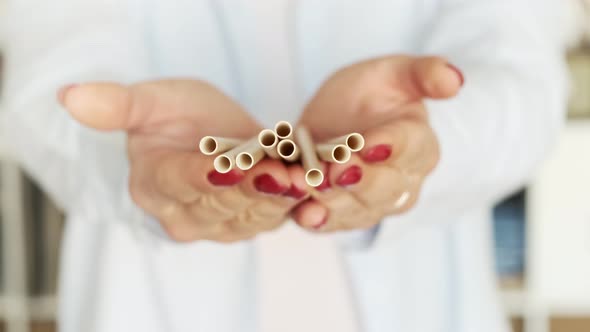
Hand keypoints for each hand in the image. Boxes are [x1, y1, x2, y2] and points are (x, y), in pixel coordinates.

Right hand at [59, 80, 308, 241]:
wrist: (209, 135)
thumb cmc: (176, 116)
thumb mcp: (148, 103)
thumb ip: (117, 106)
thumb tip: (69, 95)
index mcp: (154, 184)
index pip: (180, 181)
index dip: (204, 175)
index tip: (226, 165)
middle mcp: (185, 214)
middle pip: (222, 203)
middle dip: (253, 188)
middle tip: (282, 173)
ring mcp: (220, 224)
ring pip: (253, 213)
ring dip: (281, 198)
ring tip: (304, 178)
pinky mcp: (251, 223)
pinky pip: (275, 216)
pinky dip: (296, 202)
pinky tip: (314, 186)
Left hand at [294, 56, 462, 230]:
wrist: (334, 120)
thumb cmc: (370, 95)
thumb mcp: (394, 73)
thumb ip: (423, 73)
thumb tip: (454, 79)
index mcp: (419, 144)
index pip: (411, 148)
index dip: (390, 145)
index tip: (367, 143)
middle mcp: (402, 182)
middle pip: (386, 188)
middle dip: (361, 179)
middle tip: (338, 167)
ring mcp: (372, 203)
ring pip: (358, 209)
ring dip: (334, 200)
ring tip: (311, 185)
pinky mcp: (342, 215)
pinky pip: (332, 223)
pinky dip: (317, 220)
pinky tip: (305, 214)